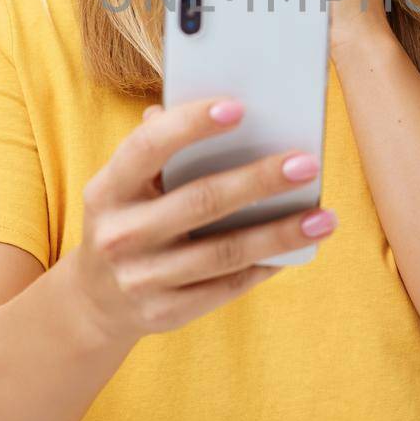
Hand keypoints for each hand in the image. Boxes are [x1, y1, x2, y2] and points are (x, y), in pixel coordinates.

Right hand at [70, 98, 338, 344]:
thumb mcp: (126, 184)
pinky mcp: (165, 313)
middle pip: (201, 202)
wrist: (95, 301)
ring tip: (324, 218)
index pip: (148, 148)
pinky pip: (226, 287)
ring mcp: (141, 279)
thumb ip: (160, 148)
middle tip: (307, 164)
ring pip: (223, 253)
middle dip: (258, 181)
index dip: (191, 125)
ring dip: (279, 234)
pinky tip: (298, 250)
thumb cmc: (128, 219)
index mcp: (108, 189)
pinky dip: (265, 266)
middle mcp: (120, 235)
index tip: (239, 108)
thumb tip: (216, 107)